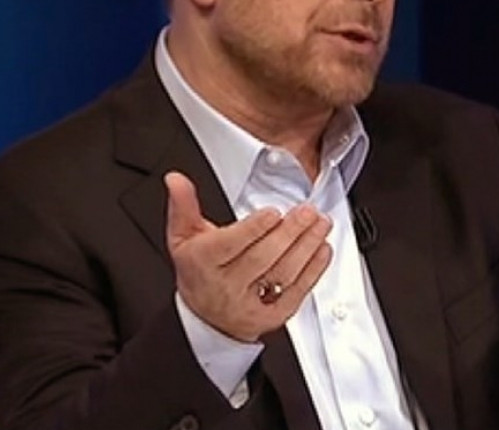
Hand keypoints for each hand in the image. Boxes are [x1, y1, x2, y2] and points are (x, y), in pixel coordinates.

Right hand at [164, 171, 332, 341]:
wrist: (204, 318)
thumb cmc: (198, 271)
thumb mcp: (183, 237)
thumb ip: (184, 205)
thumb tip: (176, 179)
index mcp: (202, 263)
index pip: (230, 246)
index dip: (254, 229)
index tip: (274, 212)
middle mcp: (225, 286)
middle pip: (262, 258)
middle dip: (289, 232)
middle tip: (308, 211)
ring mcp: (249, 304)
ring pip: (283, 274)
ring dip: (307, 247)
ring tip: (321, 224)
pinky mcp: (270, 317)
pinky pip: (296, 293)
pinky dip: (313, 270)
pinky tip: (323, 249)